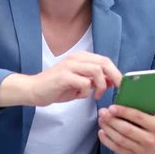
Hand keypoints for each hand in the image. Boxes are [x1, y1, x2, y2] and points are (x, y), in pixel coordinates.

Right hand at [0, 51, 121, 106]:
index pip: (105, 60)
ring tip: (97, 95)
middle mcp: (76, 58)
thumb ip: (95, 81)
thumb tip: (112, 81)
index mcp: (81, 57)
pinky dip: (87, 91)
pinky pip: (84, 82)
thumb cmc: (57, 88)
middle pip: (104, 62)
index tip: (120, 85)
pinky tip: (81, 95)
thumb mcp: (80, 84)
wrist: (34, 90)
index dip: (115, 72)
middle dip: (114, 76)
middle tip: (116, 89)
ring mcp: (70, 66)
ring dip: (101, 85)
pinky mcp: (64, 76)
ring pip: (97, 70)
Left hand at [98, 96, 154, 153]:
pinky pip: (118, 149)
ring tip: (101, 119)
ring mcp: (141, 150)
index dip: (124, 112)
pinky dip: (107, 141)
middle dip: (112, 120)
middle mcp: (150, 140)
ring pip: (120, 139)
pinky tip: (102, 132)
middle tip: (103, 112)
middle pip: (126, 130)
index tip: (112, 107)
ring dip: (108, 129)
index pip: (139, 118)